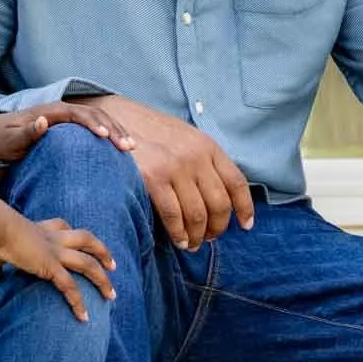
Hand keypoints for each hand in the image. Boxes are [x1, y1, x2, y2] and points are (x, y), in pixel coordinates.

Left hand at [0, 100, 134, 166]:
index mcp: (51, 112)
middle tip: (128, 146)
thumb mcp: (10, 139)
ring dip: (116, 131)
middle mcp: (62, 112)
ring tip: (130, 147)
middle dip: (114, 128)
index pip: (78, 114)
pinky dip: (110, 135)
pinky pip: (95, 127)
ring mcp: (67, 119)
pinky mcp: (70, 128)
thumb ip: (26, 132)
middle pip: (95, 114)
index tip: (106, 136)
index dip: (93, 123)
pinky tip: (120, 147)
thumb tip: (43, 121)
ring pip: (99, 119)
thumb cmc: (2, 140)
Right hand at [0, 212, 116, 322]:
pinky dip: (78, 303)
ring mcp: (54, 251)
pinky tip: (84, 317)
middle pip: (86, 238)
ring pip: (88, 263)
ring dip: (102, 279)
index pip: (61, 225)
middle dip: (102, 251)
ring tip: (111, 295)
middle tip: (112, 265)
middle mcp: (51, 237)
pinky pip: (70, 287)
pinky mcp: (50, 266)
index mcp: (38, 228)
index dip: (71, 232)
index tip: (79, 241)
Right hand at [95, 96, 256, 251]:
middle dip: (218, 227)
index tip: (245, 225)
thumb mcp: (185, 137)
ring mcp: (175, 167)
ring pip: (198, 214)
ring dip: (198, 235)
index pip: (236, 182)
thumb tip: (218, 195)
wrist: (117, 118)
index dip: (245, 207)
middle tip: (209, 238)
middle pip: (219, 203)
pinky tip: (180, 240)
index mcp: (207, 146)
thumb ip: (203, 161)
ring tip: (193, 244)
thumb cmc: (151, 132)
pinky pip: (173, 215)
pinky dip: (179, 233)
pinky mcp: (153, 178)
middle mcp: (196, 156)